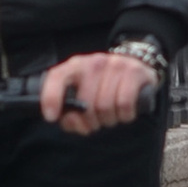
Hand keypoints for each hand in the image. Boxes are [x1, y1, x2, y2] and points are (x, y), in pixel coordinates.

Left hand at [40, 49, 156, 132]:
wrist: (136, 68)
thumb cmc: (104, 88)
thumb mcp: (84, 97)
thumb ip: (70, 114)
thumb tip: (71, 120)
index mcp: (76, 66)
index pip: (57, 76)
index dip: (51, 97)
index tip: (51, 117)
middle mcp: (94, 62)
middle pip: (86, 103)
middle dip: (91, 122)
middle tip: (96, 123)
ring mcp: (115, 65)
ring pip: (105, 106)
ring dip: (108, 120)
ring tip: (110, 117)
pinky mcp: (134, 72)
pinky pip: (124, 104)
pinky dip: (124, 116)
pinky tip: (124, 113)